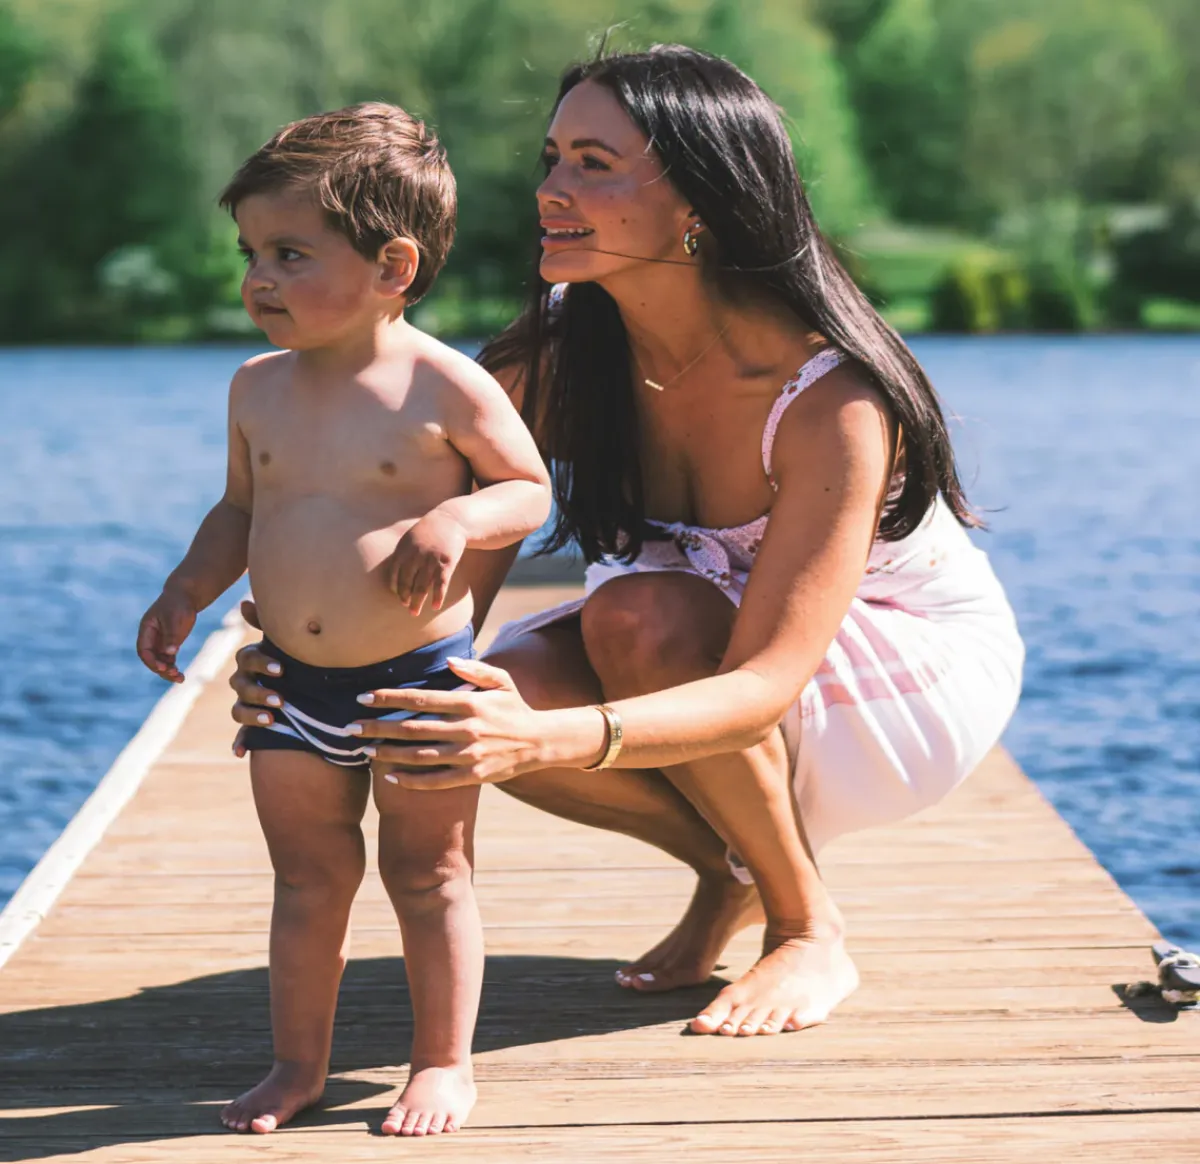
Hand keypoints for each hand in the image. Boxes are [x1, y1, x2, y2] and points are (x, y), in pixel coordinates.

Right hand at [136, 587, 196, 682]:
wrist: (186, 596)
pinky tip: (180, 676)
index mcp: (146, 630)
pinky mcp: (170, 644)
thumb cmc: (178, 604)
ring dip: (167, 672)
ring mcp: (160, 642)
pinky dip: (173, 668)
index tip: (162, 667)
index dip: (151, 660)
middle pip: (151, 659)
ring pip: (160, 661)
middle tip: (174, 675)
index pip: (144, 650)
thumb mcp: (175, 618)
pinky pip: (168, 660)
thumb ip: (172, 635)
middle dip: (160, 669)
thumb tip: (170, 653)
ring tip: (180, 679)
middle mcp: (151, 638)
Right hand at [229, 607, 284, 757]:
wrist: (309, 685)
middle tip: (281, 699)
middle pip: (242, 686)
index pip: (248, 658)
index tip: (282, 669)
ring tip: (272, 720)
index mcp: (253, 660)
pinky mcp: (251, 724)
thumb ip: (269, 623)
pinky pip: (241, 735)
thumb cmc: (297, 657)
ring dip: (252, 715)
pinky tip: (239, 753)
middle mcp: (245, 681)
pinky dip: (240, 744)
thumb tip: (245, 602)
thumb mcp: (288, 641)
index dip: (262, 663)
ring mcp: (246, 703)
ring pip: (239, 710)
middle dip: (260, 692)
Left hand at [353, 657, 543, 788]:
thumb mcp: (501, 681)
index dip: (389, 698)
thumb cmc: (515, 708)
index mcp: (469, 702)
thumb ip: (474, 670)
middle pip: (412, 728)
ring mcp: (468, 754)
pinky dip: (411, 780)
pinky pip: (435, 780)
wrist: (540, 742)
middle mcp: (466, 728)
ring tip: (365, 750)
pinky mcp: (472, 775)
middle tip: (350, 728)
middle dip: (377, 727)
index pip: (420, 698)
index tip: (363, 697)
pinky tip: (390, 776)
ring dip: (388, 753)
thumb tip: (447, 661)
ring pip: (419, 755)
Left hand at [385, 510, 467, 616]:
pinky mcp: (446, 563)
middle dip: (405, 597)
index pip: (393, 574)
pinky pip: (440, 585)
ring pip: (421, 587)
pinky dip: (437, 597)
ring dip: (417, 602)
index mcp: (403, 550)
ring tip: (414, 613)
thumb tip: (394, 576)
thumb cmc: (428, 532)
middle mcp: (415, 556)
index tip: (398, 596)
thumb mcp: (409, 539)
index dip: (395, 588)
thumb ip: (401, 556)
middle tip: (406, 607)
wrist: (451, 520)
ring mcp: (430, 560)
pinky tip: (435, 606)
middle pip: (406, 583)